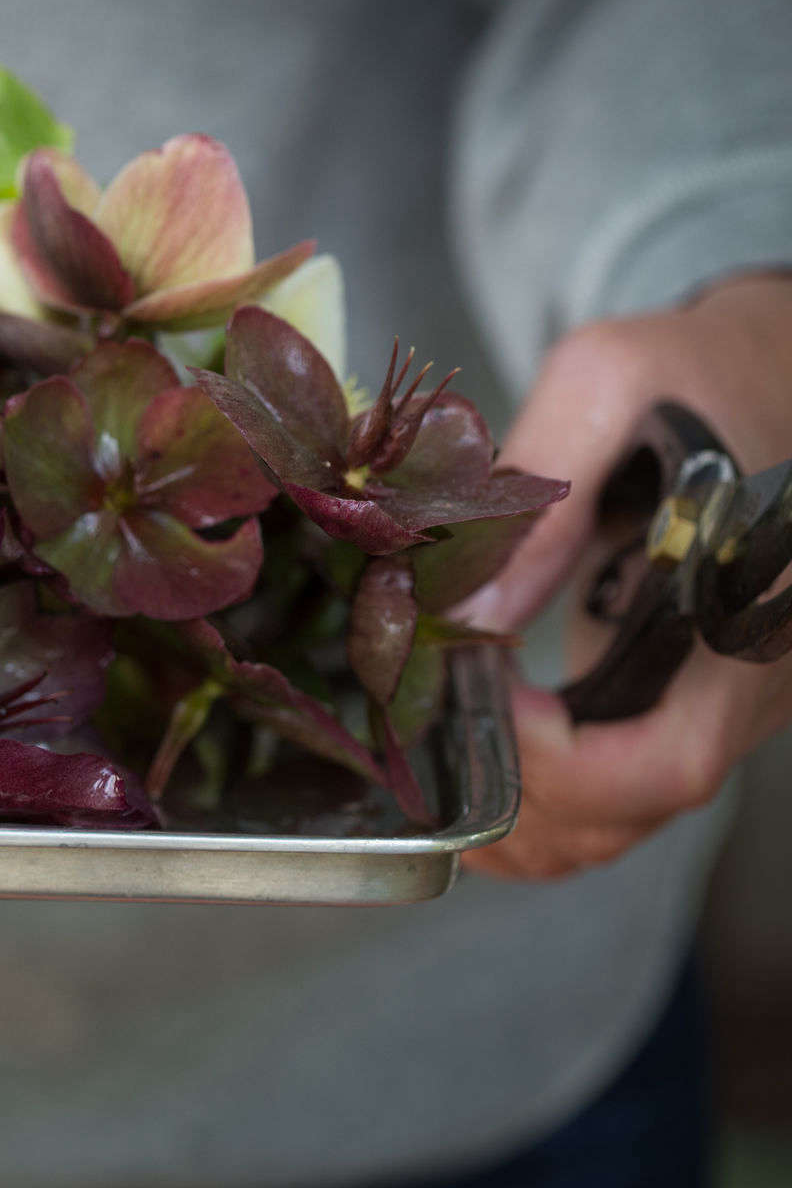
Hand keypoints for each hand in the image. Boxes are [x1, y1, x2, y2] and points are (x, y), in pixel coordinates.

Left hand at [464, 274, 791, 877]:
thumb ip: (542, 484)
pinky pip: (628, 784)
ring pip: (633, 816)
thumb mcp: (611, 380)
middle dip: (525, 806)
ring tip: (437, 764)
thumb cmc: (692, 368)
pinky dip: (550, 798)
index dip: (560, 769)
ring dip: (530, 819)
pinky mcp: (692, 694)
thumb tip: (472, 606)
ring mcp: (724, 698)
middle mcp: (746, 681)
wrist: (768, 373)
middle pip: (641, 810)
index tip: (477, 701)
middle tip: (431, 742)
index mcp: (743, 613)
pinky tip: (475, 755)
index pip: (665, 761)